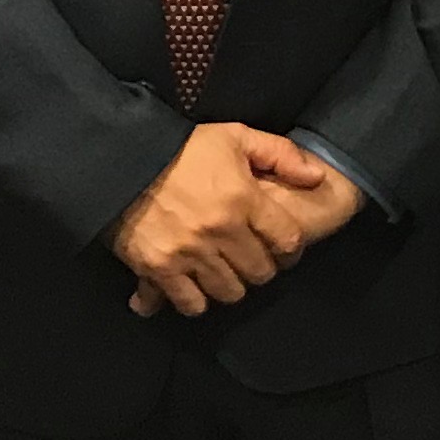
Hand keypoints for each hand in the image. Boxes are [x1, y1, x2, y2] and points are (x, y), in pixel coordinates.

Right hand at [110, 124, 330, 316]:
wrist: (122, 160)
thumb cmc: (183, 148)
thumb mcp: (235, 136)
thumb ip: (279, 155)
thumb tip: (316, 177)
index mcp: (243, 199)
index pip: (287, 241)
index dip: (290, 248)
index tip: (282, 247)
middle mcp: (220, 231)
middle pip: (260, 272)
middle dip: (260, 267)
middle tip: (250, 257)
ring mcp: (189, 253)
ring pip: (229, 292)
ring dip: (231, 284)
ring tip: (223, 270)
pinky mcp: (159, 268)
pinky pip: (190, 303)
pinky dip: (195, 299)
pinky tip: (195, 286)